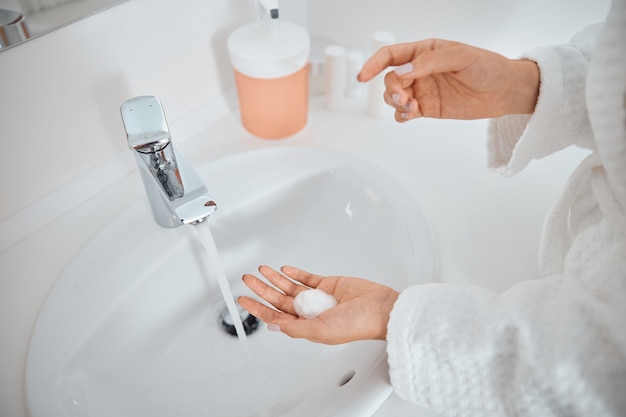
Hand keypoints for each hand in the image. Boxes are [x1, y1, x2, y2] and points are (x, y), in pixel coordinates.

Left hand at [238, 265, 399, 344]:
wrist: (379, 308)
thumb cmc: (357, 325)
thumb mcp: (321, 331)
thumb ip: (296, 328)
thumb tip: (274, 326)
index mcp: (307, 326)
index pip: (275, 317)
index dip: (259, 309)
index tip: (244, 300)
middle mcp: (310, 312)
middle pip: (279, 299)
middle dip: (262, 289)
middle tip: (248, 279)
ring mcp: (318, 298)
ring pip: (290, 286)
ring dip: (275, 278)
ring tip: (261, 270)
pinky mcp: (328, 285)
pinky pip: (307, 278)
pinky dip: (295, 272)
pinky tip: (284, 269)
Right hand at [357, 38, 538, 120]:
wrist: (504, 91)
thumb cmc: (487, 66)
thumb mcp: (460, 57)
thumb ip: (430, 62)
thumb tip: (404, 70)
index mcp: (424, 51)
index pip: (391, 55)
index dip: (374, 64)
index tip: (363, 76)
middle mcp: (419, 70)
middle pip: (390, 79)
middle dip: (392, 89)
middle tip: (406, 98)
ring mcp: (422, 90)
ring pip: (394, 97)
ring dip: (396, 103)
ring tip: (411, 107)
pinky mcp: (427, 108)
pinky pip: (404, 113)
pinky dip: (401, 116)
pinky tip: (409, 116)